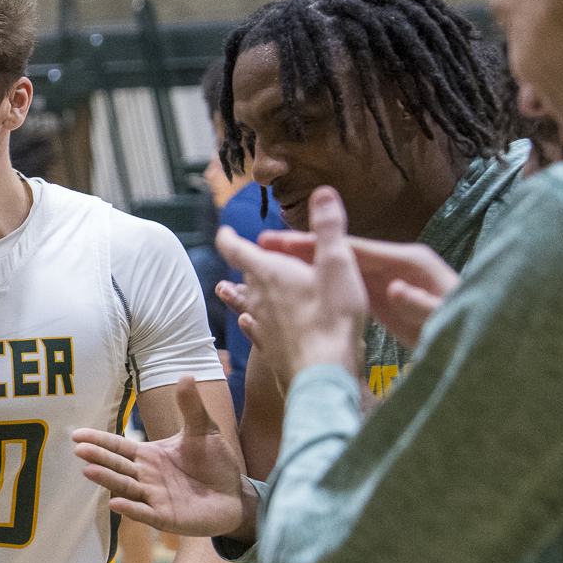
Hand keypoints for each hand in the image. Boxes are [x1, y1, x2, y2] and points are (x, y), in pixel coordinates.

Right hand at [71, 377, 251, 538]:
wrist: (235, 495)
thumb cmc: (215, 464)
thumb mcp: (204, 430)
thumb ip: (191, 407)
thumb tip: (186, 375)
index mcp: (149, 456)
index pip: (118, 446)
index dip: (99, 440)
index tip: (77, 434)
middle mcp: (145, 476)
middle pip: (117, 465)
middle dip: (98, 457)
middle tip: (78, 449)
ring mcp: (153, 498)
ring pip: (125, 487)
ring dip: (107, 480)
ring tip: (88, 471)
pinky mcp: (165, 518)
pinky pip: (144, 513)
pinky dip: (130, 509)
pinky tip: (115, 504)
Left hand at [216, 185, 367, 377]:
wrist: (323, 370)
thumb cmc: (332, 316)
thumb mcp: (338, 264)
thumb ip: (329, 228)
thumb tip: (323, 191)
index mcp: (270, 273)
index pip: (238, 250)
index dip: (229, 237)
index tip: (225, 230)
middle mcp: (259, 298)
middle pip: (244, 277)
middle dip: (242, 264)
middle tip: (238, 256)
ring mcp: (263, 325)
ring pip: (244, 304)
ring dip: (236, 294)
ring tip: (224, 289)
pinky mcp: (271, 348)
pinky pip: (255, 331)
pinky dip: (250, 322)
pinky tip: (248, 324)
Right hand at [250, 226, 459, 355]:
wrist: (482, 341)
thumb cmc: (464, 325)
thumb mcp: (443, 317)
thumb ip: (420, 304)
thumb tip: (395, 290)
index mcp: (409, 262)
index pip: (356, 249)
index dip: (319, 244)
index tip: (282, 242)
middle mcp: (397, 265)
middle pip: (342, 253)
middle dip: (305, 248)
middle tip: (264, 243)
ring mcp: (390, 280)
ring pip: (341, 268)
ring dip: (308, 264)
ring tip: (271, 262)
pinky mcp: (387, 297)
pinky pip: (347, 287)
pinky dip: (322, 283)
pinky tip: (297, 285)